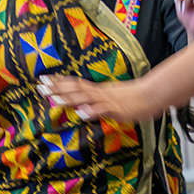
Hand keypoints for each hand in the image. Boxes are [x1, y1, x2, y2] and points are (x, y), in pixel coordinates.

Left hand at [41, 76, 160, 124]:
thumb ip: (100, 103)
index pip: (75, 84)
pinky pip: (101, 110)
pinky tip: (80, 113)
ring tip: (52, 98)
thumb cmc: (137, 97)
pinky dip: (90, 112)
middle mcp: (99, 92)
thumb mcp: (114, 99)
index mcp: (99, 89)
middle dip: (57, 88)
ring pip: (84, 97)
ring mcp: (106, 100)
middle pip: (75, 89)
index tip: (45, 80)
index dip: (60, 82)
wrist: (153, 94)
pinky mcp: (115, 109)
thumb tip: (86, 107)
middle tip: (40, 86)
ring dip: (68, 98)